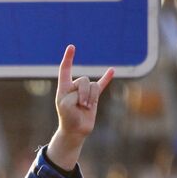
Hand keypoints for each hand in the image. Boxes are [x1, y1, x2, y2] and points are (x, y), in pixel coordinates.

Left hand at [47, 45, 113, 167]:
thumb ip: (76, 93)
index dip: (68, 58)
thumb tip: (89, 93)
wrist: (75, 130)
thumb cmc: (67, 117)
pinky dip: (107, 78)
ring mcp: (85, 91)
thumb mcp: (65, 105)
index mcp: (64, 86)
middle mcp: (74, 86)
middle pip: (83, 80)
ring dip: (91, 97)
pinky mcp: (94, 97)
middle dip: (83, 93)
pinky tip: (112, 70)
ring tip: (86, 107)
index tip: (71, 47)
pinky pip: (102, 85)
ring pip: (93, 86)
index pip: (65, 69)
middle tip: (80, 105)